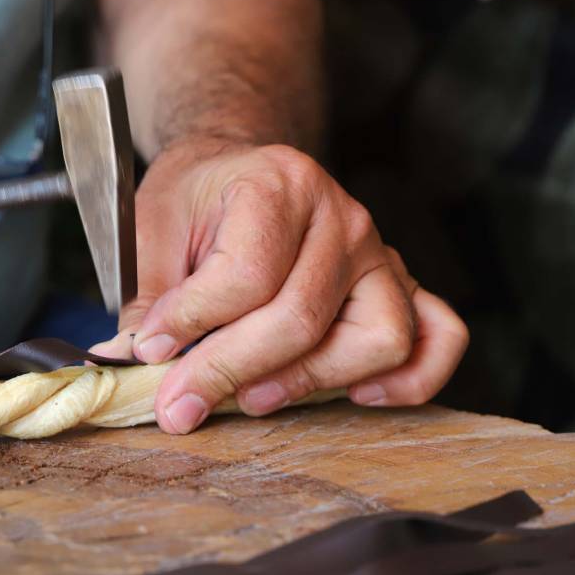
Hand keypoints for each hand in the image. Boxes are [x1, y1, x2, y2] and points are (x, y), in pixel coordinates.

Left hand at [93, 137, 467, 433]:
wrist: (236, 170)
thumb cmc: (197, 199)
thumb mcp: (152, 227)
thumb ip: (146, 293)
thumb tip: (135, 362)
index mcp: (277, 184)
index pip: (246, 274)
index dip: (192, 323)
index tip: (150, 349)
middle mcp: (341, 217)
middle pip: (301, 316)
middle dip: (229, 371)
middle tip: (179, 403)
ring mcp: (378, 253)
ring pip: (377, 338)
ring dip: (310, 380)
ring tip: (252, 396)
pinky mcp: (398, 285)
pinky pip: (439, 336)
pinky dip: (412, 377)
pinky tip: (355, 394)